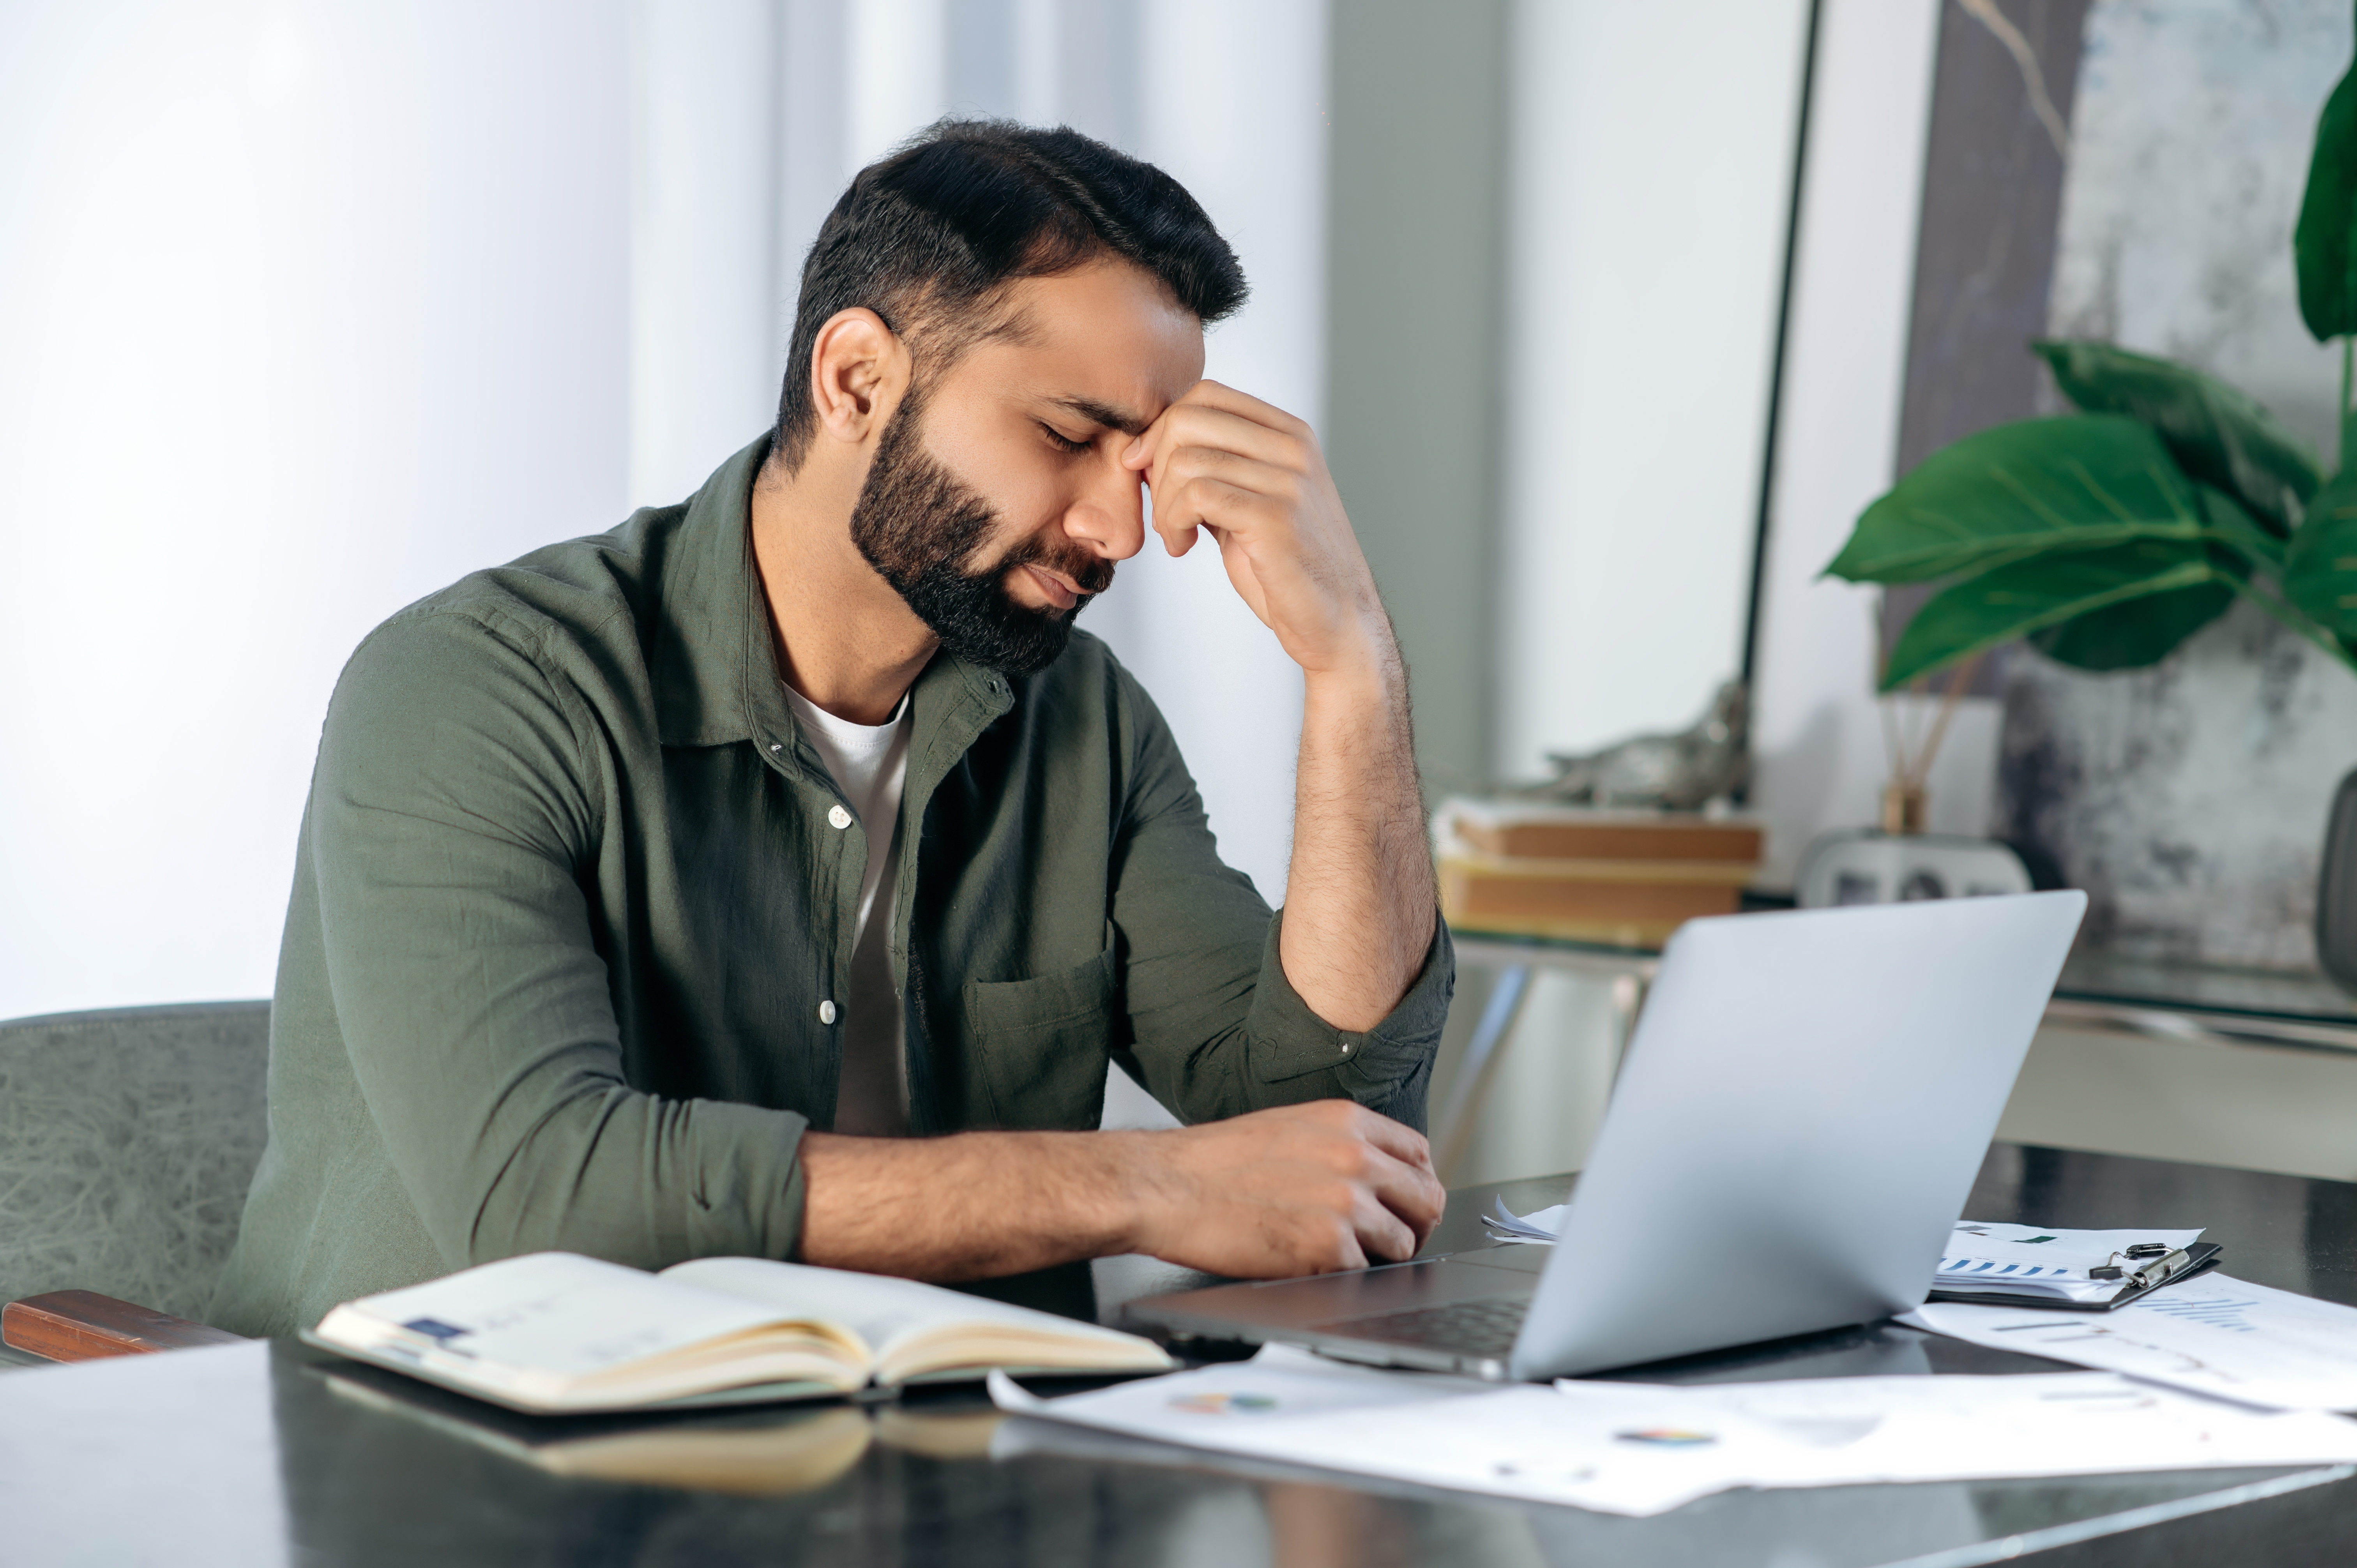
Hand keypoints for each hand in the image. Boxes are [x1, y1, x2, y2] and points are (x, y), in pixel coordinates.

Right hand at [1119, 1100, 1445, 1276]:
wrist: (1166, 1186)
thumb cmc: (1214, 1161)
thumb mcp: (1289, 1127)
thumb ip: (1338, 1145)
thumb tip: (1373, 1175)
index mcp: (1345, 1122)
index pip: (1418, 1154)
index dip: (1415, 1184)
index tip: (1405, 1204)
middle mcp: (1354, 1157)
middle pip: (1426, 1199)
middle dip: (1414, 1225)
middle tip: (1392, 1241)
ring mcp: (1346, 1203)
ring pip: (1403, 1243)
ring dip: (1379, 1256)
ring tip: (1338, 1254)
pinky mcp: (1329, 1246)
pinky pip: (1363, 1271)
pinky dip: (1342, 1275)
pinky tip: (1310, 1263)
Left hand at [1121, 381, 1388, 677]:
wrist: (1337, 622)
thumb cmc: (1286, 567)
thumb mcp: (1250, 503)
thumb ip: (1215, 470)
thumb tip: (1148, 448)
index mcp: (1290, 434)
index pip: (1207, 394)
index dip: (1162, 428)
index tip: (1146, 469)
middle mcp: (1293, 448)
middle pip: (1189, 419)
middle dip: (1155, 464)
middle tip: (1162, 510)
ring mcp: (1289, 480)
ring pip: (1186, 460)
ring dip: (1163, 505)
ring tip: (1175, 536)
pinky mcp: (1276, 518)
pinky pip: (1196, 496)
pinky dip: (1173, 524)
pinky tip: (1184, 547)